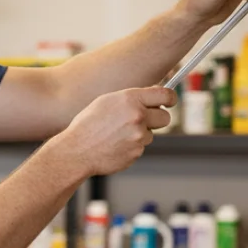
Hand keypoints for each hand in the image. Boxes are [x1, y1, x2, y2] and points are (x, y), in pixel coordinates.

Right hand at [55, 87, 176, 175]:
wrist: (76, 151)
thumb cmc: (88, 124)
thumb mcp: (106, 102)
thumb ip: (131, 98)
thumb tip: (150, 97)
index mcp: (130, 99)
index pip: (164, 95)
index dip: (171, 98)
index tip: (171, 101)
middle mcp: (137, 116)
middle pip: (165, 117)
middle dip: (158, 119)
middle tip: (144, 120)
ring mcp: (138, 136)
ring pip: (150, 134)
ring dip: (139, 134)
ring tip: (117, 135)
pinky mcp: (137, 152)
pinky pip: (140, 147)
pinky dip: (131, 146)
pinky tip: (115, 145)